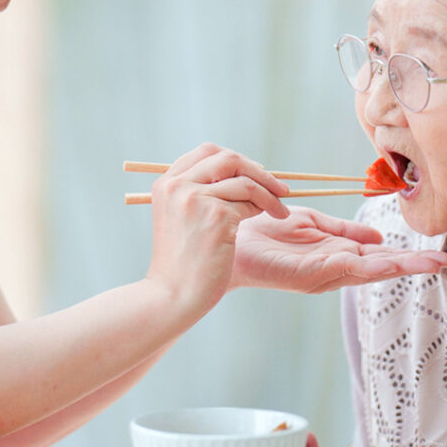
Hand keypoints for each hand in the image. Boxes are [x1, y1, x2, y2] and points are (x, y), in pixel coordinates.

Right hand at [145, 144, 290, 316]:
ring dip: (269, 193)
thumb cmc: (182, 263)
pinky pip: (250, 202)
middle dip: (257, 170)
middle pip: (227, 158)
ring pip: (245, 180)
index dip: (236, 160)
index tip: (254, 174)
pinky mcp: (215, 215)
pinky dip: (266, 207)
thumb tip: (243, 173)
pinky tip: (272, 217)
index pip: (206, 152)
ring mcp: (195, 198)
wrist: (173, 295)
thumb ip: (199, 193)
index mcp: (166, 183)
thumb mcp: (181, 218)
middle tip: (278, 188)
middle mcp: (177, 185)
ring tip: (280, 210)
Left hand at [230, 206, 446, 293]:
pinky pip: (342, 270)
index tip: (441, 255)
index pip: (380, 256)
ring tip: (428, 264)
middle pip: (381, 268)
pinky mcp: (307, 275)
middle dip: (414, 266)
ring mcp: (323, 274)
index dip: (409, 256)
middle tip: (446, 263)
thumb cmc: (265, 231)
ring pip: (368, 272)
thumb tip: (378, 237)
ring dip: (397, 267)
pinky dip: (366, 266)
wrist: (229, 239)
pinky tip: (387, 261)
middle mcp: (334, 269)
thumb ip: (343, 231)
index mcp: (337, 255)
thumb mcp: (311, 224)